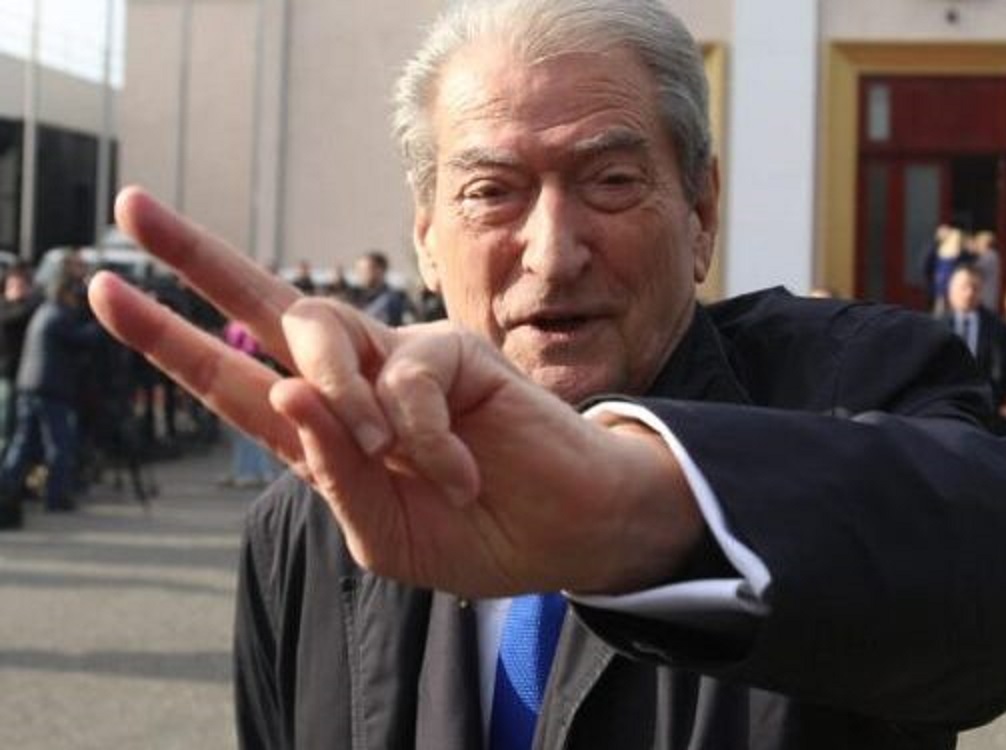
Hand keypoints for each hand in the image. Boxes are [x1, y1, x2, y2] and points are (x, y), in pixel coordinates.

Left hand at [88, 187, 703, 596]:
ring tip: (387, 457)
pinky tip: (455, 474)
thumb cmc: (477, 534)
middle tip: (131, 206)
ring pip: (319, 332)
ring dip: (336, 398)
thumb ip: (328, 474)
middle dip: (193, 258)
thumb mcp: (384, 532)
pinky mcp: (453, 350)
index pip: (233, 379)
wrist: (567, 532)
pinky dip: (422, 440)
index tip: (105, 290)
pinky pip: (404, 380)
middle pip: (261, 306)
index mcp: (321, 434)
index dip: (168, 339)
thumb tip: (285, 394)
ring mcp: (400, 362)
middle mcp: (352, 385)